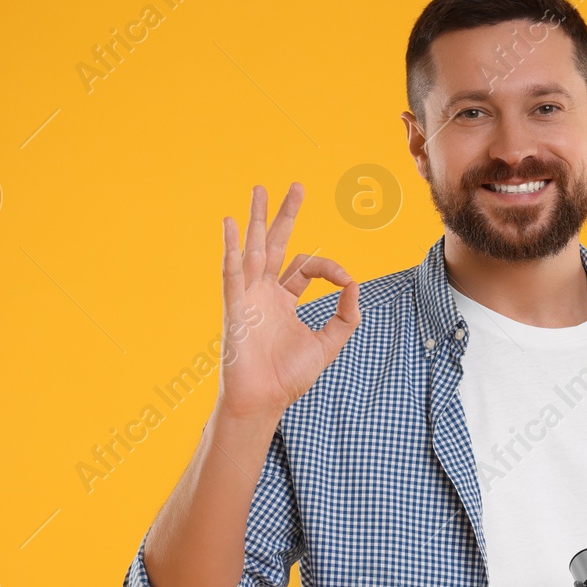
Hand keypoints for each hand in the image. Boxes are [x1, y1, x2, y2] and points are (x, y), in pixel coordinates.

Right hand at [216, 183, 360, 421]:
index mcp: (284, 300)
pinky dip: (231, 248)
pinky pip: (232, 271)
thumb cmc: (289, 377)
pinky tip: (230, 224)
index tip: (346, 280)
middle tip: (296, 187)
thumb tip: (356, 287)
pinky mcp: (234, 305)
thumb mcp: (328, 344)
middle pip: (277, 244)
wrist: (264, 400)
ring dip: (257, 219)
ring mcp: (248, 295)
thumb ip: (345, 317)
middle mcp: (265, 292)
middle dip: (286, 215)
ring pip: (254, 248)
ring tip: (260, 189)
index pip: (308, 267)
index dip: (331, 267)